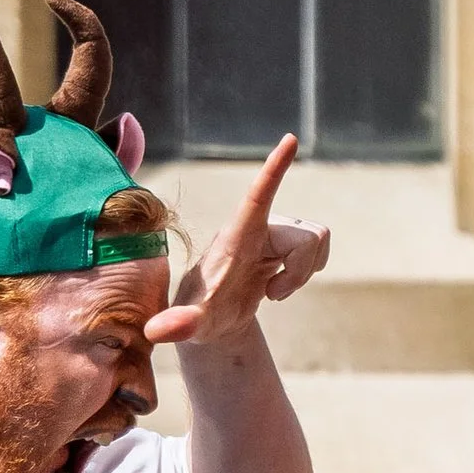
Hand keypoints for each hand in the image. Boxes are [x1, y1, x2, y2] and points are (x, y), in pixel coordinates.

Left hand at [146, 134, 329, 349]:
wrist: (212, 321)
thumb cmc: (199, 316)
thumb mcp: (190, 324)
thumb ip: (178, 326)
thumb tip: (154, 333)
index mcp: (236, 238)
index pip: (257, 197)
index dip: (273, 170)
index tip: (289, 140)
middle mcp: (257, 228)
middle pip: (307, 236)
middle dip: (299, 272)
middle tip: (271, 295)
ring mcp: (272, 234)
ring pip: (317, 241)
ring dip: (303, 272)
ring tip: (272, 290)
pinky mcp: (284, 244)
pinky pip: (319, 248)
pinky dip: (308, 271)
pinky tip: (279, 284)